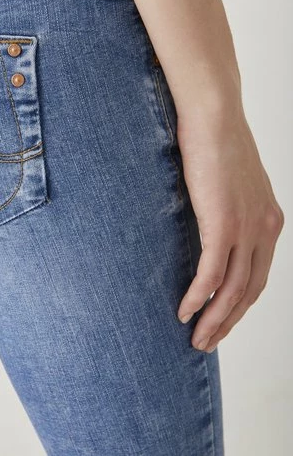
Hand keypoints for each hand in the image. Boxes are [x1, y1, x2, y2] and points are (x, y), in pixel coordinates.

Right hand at [176, 107, 284, 351]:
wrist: (214, 115)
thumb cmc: (215, 139)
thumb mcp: (230, 179)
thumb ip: (228, 204)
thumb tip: (209, 218)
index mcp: (269, 219)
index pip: (259, 274)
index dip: (241, 302)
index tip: (222, 318)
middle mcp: (265, 228)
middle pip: (251, 291)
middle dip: (229, 321)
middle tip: (208, 341)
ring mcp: (246, 228)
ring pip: (234, 290)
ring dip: (215, 319)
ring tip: (197, 338)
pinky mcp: (223, 224)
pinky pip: (212, 274)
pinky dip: (199, 297)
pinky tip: (186, 311)